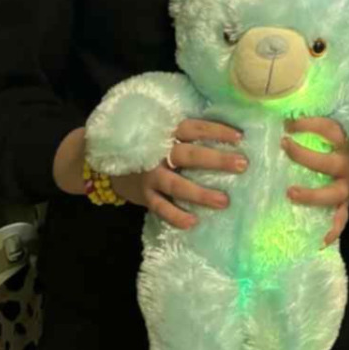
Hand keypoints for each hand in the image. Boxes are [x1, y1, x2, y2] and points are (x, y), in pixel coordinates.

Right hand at [107, 117, 246, 231]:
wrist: (106, 162)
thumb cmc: (148, 146)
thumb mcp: (162, 132)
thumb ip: (186, 134)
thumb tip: (228, 137)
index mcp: (167, 132)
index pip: (196, 128)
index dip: (218, 131)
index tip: (241, 137)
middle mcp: (158, 152)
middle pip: (190, 155)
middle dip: (217, 160)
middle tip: (242, 165)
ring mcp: (150, 175)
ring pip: (177, 185)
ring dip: (201, 194)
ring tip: (224, 201)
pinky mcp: (144, 195)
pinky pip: (160, 207)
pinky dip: (176, 215)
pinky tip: (193, 221)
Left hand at [282, 116, 348, 249]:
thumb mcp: (344, 130)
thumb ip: (322, 125)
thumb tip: (288, 112)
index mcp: (347, 142)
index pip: (328, 130)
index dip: (308, 124)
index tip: (288, 123)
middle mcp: (348, 164)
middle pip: (327, 163)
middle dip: (305, 156)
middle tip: (285, 146)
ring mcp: (348, 187)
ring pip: (332, 194)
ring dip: (312, 195)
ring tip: (291, 194)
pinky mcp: (346, 203)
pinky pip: (340, 219)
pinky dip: (331, 231)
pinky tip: (319, 241)